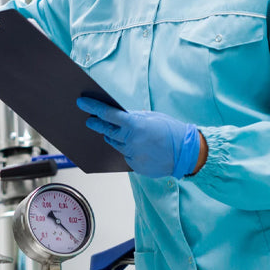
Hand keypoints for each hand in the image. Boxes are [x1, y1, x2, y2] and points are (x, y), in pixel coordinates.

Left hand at [77, 97, 200, 177]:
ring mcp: (133, 155)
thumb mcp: (152, 117)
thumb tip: (118, 116)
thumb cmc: (172, 131)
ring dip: (115, 138)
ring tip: (121, 134)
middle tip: (89, 121)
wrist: (188, 153)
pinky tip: (139, 147)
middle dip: (96, 124)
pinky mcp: (136, 167)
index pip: (107, 115)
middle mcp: (131, 141)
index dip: (93, 107)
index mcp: (135, 125)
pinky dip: (128, 150)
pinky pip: (126, 156)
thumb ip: (134, 117)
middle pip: (106, 131)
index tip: (82, 102)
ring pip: (115, 145)